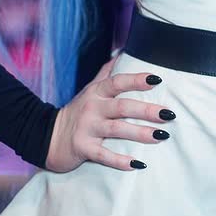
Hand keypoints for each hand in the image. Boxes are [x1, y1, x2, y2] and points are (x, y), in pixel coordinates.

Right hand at [45, 56, 173, 173]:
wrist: (47, 136)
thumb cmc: (77, 112)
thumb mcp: (90, 90)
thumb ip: (106, 72)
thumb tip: (123, 51)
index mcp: (96, 93)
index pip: (117, 82)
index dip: (136, 80)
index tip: (156, 80)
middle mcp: (92, 108)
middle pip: (122, 107)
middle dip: (146, 110)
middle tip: (168, 114)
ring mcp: (87, 129)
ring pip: (117, 130)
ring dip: (140, 133)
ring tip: (161, 136)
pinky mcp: (83, 148)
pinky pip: (104, 155)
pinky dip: (120, 161)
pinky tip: (138, 164)